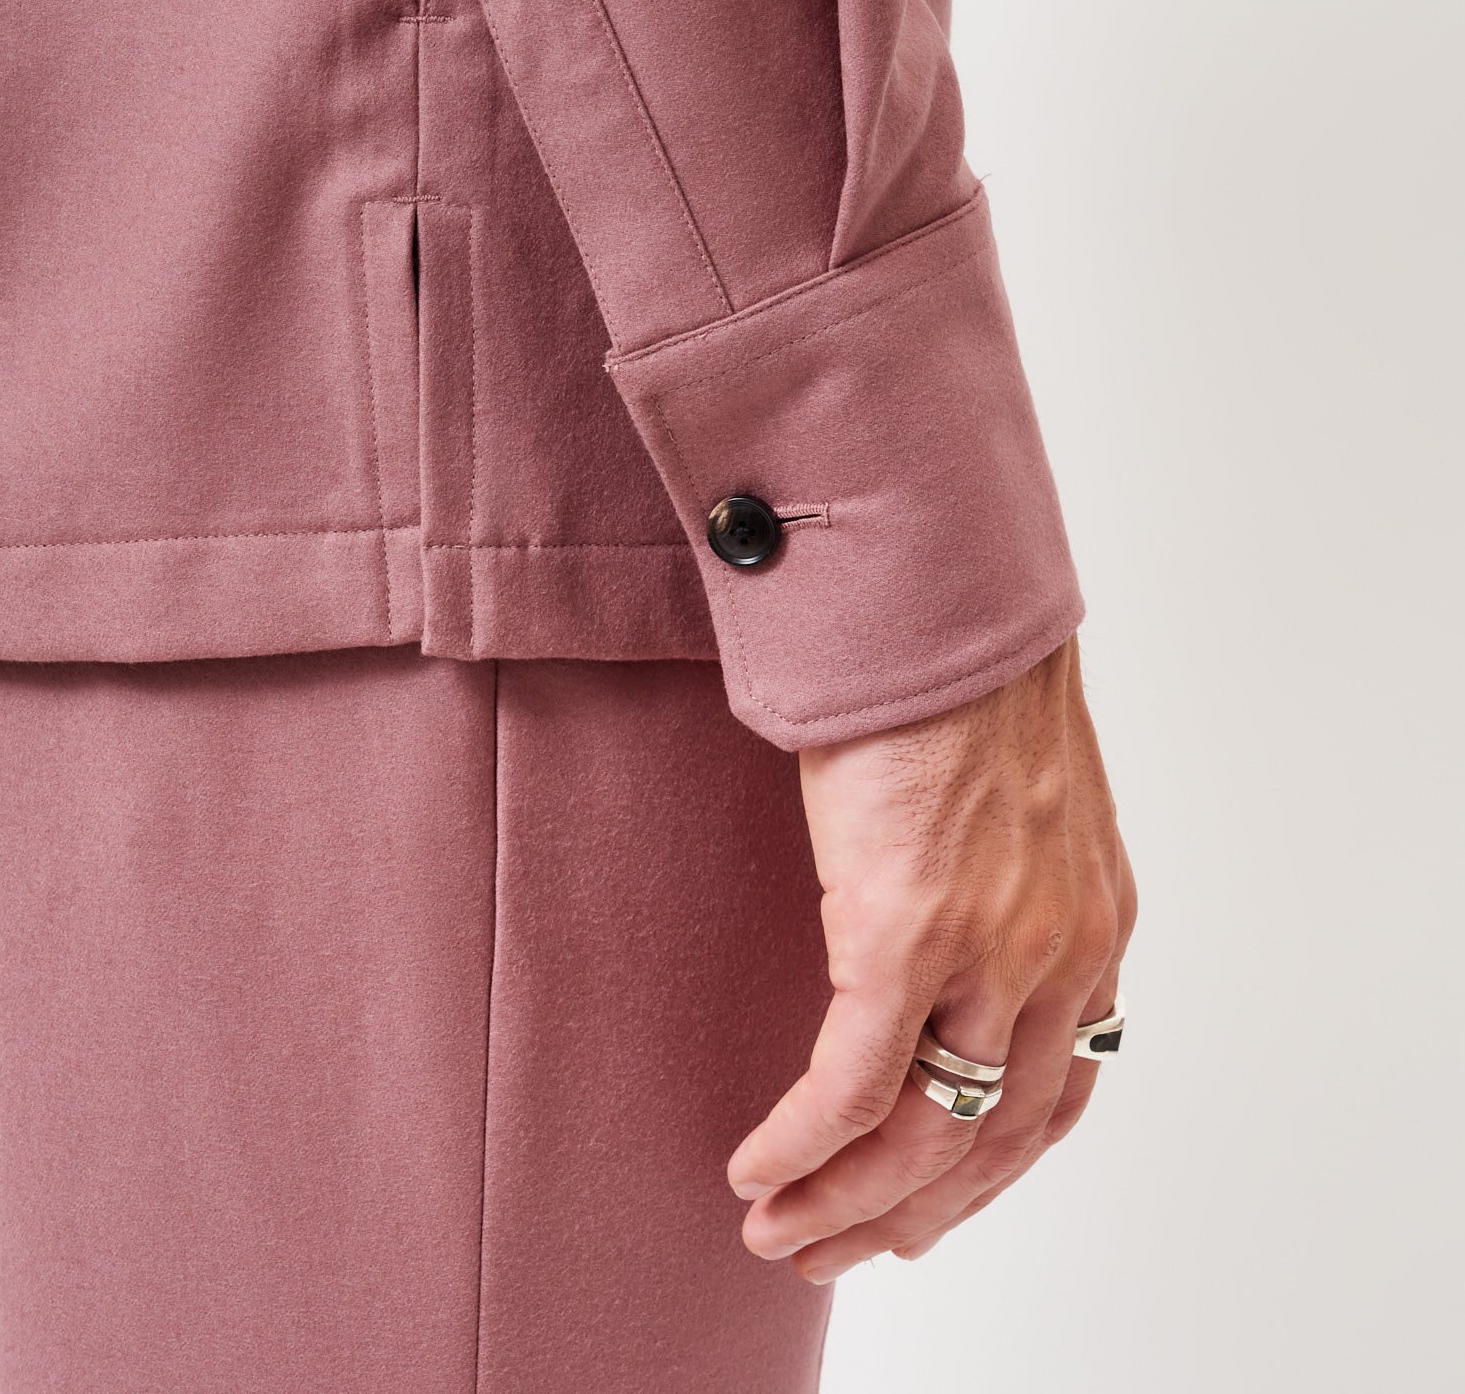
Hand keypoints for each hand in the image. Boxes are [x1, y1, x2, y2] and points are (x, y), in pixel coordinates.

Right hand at [727, 635, 1134, 1282]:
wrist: (938, 599)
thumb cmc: (958, 670)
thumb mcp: (1012, 793)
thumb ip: (999, 872)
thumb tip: (936, 904)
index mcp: (1091, 923)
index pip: (1058, 1090)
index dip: (989, 1166)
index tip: (929, 1205)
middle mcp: (1060, 956)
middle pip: (995, 1139)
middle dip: (913, 1214)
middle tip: (841, 1252)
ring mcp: (990, 952)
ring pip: (926, 1136)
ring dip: (847, 1202)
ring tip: (782, 1233)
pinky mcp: (906, 932)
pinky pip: (853, 1084)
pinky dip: (802, 1142)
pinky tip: (759, 1169)